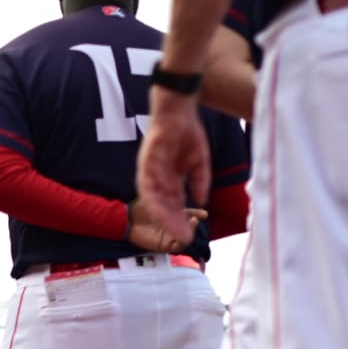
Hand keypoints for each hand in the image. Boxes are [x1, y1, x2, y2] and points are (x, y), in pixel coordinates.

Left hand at [128, 198, 207, 252]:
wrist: (127, 220)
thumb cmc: (139, 208)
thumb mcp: (157, 198)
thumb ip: (171, 196)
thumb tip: (184, 190)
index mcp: (173, 215)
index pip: (189, 215)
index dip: (197, 214)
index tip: (204, 214)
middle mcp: (172, 226)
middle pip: (190, 227)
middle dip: (195, 222)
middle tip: (198, 217)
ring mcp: (168, 236)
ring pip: (186, 237)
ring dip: (191, 231)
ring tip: (192, 223)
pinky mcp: (164, 245)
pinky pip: (178, 246)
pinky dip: (183, 241)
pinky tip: (185, 235)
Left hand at [137, 89, 211, 246]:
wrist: (179, 111)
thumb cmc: (188, 134)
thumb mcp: (198, 162)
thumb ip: (200, 181)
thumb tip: (202, 200)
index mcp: (169, 179)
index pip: (174, 203)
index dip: (181, 219)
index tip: (190, 233)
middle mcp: (157, 177)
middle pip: (164, 205)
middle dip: (173, 222)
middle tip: (183, 237)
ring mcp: (150, 170)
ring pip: (154, 198)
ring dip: (164, 214)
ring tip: (174, 228)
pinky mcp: (146, 162)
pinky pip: (147, 183)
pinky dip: (154, 196)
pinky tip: (160, 209)